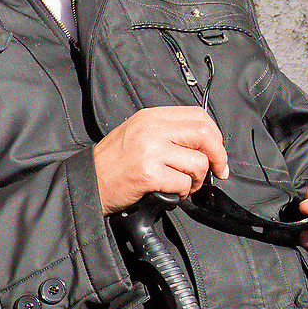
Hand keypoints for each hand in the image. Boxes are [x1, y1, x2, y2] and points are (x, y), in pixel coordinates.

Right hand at [94, 106, 227, 212]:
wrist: (89, 182)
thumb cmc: (115, 163)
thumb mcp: (139, 134)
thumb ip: (168, 132)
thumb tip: (205, 142)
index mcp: (151, 117)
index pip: (198, 115)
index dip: (215, 135)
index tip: (217, 152)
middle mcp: (151, 129)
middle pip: (205, 135)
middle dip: (218, 156)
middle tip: (217, 171)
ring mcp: (150, 151)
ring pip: (198, 163)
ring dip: (197, 179)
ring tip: (185, 184)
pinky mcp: (149, 173)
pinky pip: (183, 183)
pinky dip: (183, 192)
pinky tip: (172, 193)